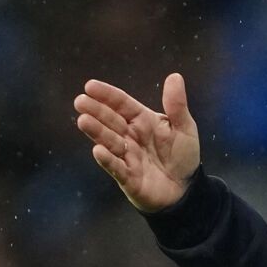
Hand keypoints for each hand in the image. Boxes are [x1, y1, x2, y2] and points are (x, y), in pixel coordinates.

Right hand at [74, 74, 201, 212]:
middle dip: (96, 111)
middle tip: (80, 101)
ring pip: (110, 142)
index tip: (90, 86)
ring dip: (97, 132)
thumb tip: (175, 76)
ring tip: (83, 121)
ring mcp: (128, 157)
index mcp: (142, 121)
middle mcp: (130, 137)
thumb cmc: (183, 157)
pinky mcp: (129, 178)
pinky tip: (98, 150)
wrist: (187, 190)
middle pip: (111, 121)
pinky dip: (107, 160)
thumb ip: (177, 106)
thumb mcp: (185, 128)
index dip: (107, 96)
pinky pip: (117, 168)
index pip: (122, 104)